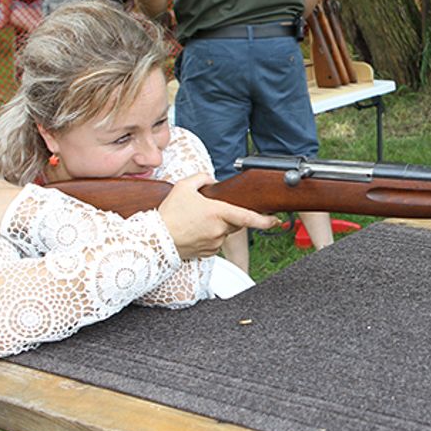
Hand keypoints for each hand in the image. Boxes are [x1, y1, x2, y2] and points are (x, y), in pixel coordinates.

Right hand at [158, 174, 278, 258]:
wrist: (155, 239)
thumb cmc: (168, 214)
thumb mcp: (183, 186)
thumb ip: (201, 177)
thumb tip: (211, 180)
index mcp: (217, 213)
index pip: (247, 217)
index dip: (264, 220)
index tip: (276, 221)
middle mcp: (219, 230)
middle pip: (235, 222)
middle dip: (228, 216)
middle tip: (208, 212)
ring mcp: (214, 243)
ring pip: (224, 232)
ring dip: (217, 226)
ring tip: (195, 221)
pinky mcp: (208, 253)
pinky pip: (215, 242)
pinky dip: (209, 236)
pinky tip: (194, 231)